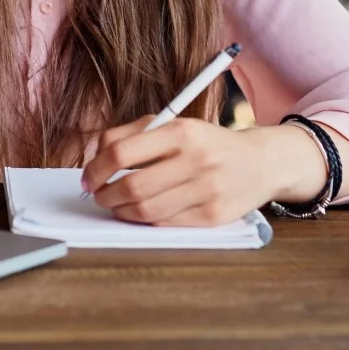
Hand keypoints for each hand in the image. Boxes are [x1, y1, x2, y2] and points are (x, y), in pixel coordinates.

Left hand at [81, 117, 326, 226]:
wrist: (260, 162)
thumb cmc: (205, 143)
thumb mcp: (172, 125)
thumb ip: (129, 134)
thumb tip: (93, 157)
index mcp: (181, 131)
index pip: (122, 152)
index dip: (96, 169)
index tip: (88, 177)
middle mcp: (196, 159)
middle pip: (132, 186)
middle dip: (106, 195)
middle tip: (99, 196)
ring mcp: (207, 190)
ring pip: (147, 210)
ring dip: (121, 212)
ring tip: (117, 205)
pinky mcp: (213, 216)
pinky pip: (166, 224)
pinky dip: (146, 221)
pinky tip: (141, 213)